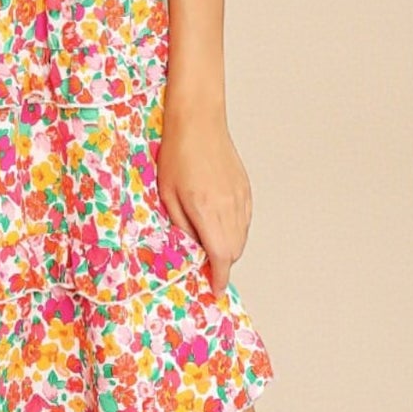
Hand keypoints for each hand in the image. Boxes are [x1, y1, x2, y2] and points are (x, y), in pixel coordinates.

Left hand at [155, 107, 253, 296]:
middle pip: (234, 250)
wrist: (198, 122)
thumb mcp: (167, 194)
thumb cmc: (176, 155)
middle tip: (204, 265)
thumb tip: (191, 249)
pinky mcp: (245, 188)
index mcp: (207, 211)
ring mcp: (241, 197)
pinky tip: (219, 223)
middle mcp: (229, 207)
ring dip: (229, 247)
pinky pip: (245, 220)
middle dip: (222, 263)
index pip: (220, 256)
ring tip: (208, 242)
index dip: (218, 277)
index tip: (215, 289)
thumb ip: (181, 226)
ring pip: (242, 236)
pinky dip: (235, 229)